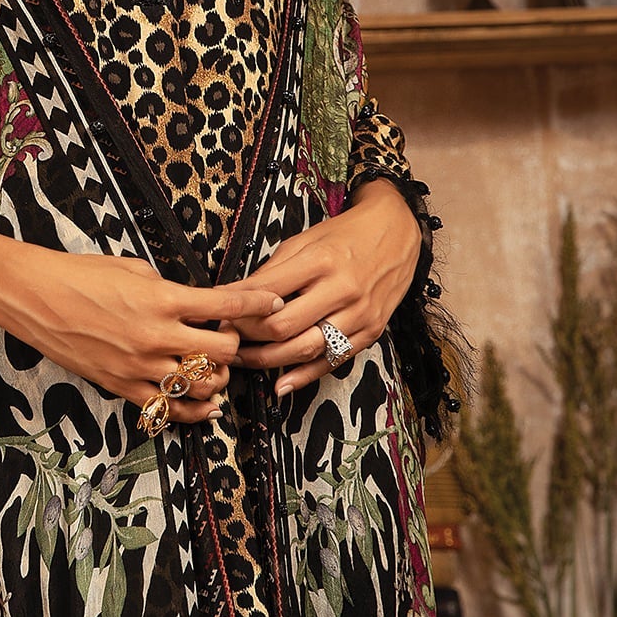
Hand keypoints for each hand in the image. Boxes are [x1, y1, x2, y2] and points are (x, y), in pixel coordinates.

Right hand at [0, 247, 286, 425]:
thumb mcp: (134, 268)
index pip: (226, 307)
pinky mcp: (123, 386)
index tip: (274, 303)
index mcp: (163, 299)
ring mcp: (140, 366)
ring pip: (202, 385)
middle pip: (223, 353)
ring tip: (219, 369)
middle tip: (235, 339)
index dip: (258, 305)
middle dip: (238, 346)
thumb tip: (193, 302)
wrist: (36, 298)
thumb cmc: (82, 274)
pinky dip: (195, 409)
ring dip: (218, 378)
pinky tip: (207, 405)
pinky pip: (170, 408)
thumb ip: (169, 289)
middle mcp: (157, 336)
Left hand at [230, 178, 422, 398]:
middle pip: (284, 326)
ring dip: (268, 361)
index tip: (218, 314)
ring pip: (306, 349)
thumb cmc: (345, 235)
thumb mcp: (304, 241)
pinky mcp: (371, 331)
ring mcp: (359, 314)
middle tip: (227, 339)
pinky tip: (281, 384)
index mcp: (320, 260)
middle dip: (248, 337)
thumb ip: (272, 271)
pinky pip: (333, 361)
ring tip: (244, 360)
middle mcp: (342, 289)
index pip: (268, 293)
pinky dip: (304, 376)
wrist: (397, 233)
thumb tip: (235, 296)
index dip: (238, 308)